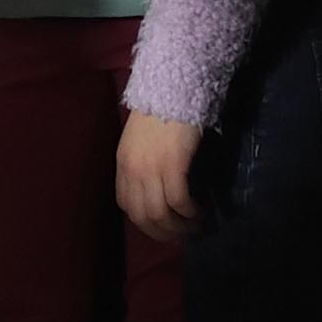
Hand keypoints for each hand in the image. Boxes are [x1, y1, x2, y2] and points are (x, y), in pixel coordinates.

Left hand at [116, 110, 202, 243]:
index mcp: (123, 164)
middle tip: (181, 235)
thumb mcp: (140, 140)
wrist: (171, 86)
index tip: (162, 228)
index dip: (144, 223)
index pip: (127, 206)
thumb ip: (143, 163)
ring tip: (194, 225)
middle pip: (143, 216)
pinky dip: (189, 211)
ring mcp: (151, 168)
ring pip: (160, 213)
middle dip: (163, 232)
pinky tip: (198, 211)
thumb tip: (157, 187)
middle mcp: (133, 171)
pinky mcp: (172, 164)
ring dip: (178, 226)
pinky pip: (178, 200)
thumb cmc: (161, 109)